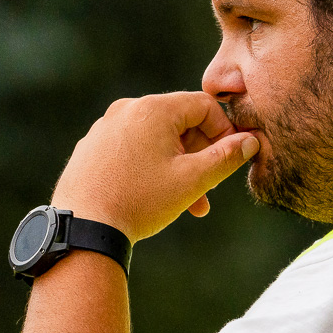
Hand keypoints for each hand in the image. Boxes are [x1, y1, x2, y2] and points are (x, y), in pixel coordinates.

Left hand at [52, 92, 258, 241]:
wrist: (83, 226)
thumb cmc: (140, 200)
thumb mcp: (193, 180)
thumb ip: (226, 158)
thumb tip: (250, 141)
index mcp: (153, 109)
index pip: (203, 106)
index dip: (225, 131)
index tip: (232, 158)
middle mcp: (126, 110)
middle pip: (179, 123)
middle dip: (200, 155)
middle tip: (209, 189)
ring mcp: (104, 129)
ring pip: (155, 140)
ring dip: (177, 166)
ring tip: (186, 203)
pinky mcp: (91, 149)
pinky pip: (131, 150)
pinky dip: (149, 168)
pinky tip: (152, 197)